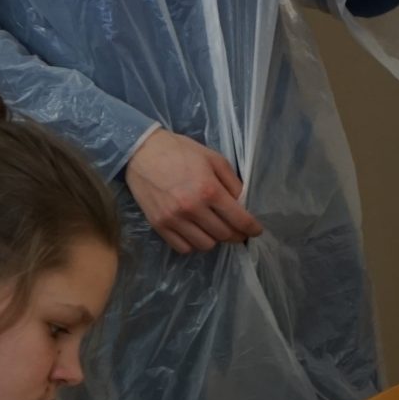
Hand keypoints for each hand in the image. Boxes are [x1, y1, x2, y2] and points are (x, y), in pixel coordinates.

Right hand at [126, 130, 264, 254]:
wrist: (142, 151)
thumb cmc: (181, 152)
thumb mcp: (214, 159)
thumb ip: (232, 183)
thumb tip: (245, 204)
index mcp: (209, 190)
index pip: (239, 219)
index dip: (252, 228)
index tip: (256, 230)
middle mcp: (192, 208)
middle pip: (224, 235)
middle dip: (236, 234)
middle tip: (238, 229)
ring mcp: (174, 219)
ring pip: (205, 245)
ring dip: (215, 239)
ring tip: (215, 228)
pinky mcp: (158, 225)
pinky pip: (183, 247)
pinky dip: (193, 243)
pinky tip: (196, 232)